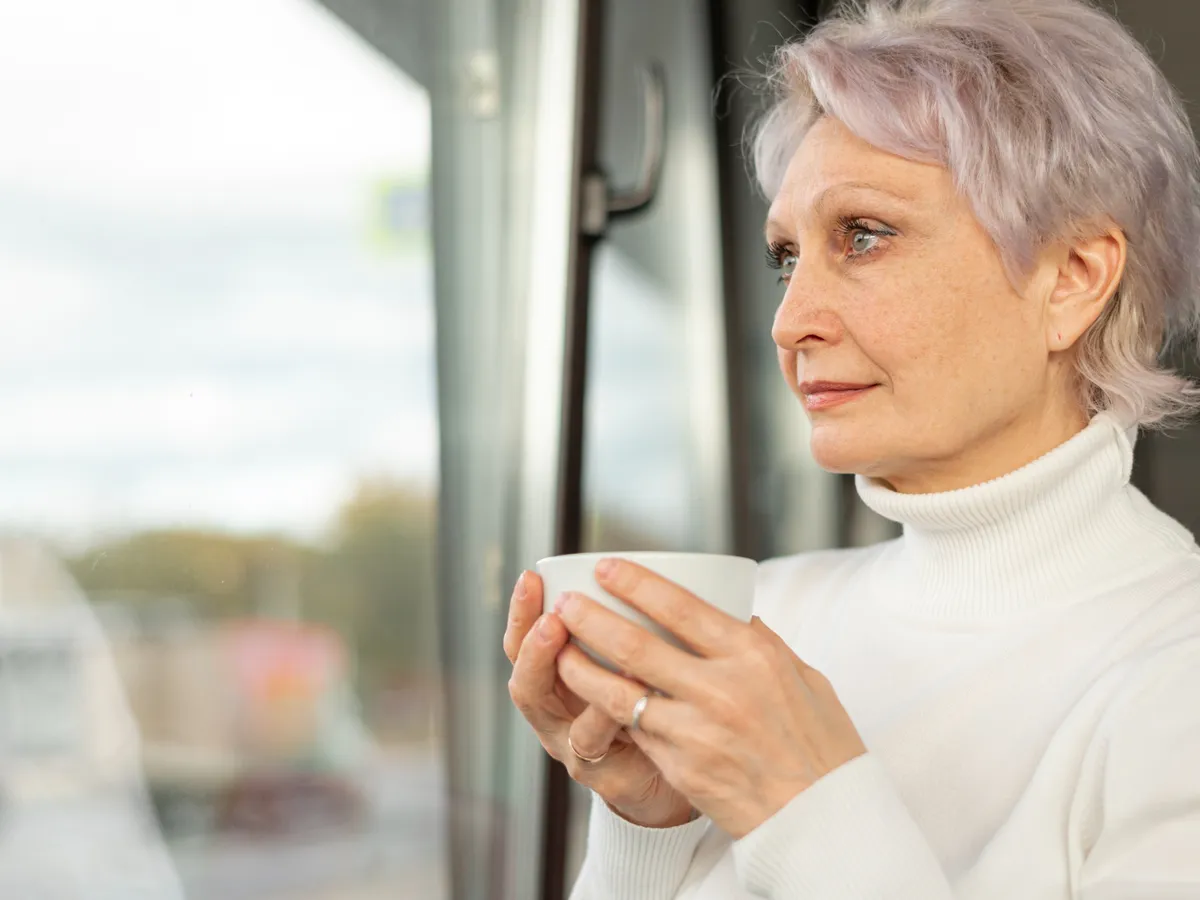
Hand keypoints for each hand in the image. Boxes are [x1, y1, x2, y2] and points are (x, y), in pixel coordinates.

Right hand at [503, 571, 693, 827]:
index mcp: (557, 682)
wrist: (677, 780)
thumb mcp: (634, 664)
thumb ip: (629, 629)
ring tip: (571, 647)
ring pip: (552, 715)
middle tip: (551, 619)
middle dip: (532, 645)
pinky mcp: (604, 777)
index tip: (531, 577)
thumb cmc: (653, 712)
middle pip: (525, 681)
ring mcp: (574, 748)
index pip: (525, 642)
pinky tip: (626, 691)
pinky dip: (606, 716)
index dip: (522, 611)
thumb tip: (638, 571)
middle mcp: (556, 715)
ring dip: (563, 677)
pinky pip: (596, 744)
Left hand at [553, 558, 866, 839]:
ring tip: (556, 649)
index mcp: (753, 655)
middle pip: (636, 645)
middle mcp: (721, 689)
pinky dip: (606, 711)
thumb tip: (732, 612)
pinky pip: (634, 730)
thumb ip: (761, 643)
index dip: (635, 583)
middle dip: (590, 618)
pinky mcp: (681, 767)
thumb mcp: (804, 677)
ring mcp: (697, 731)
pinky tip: (586, 697)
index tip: (605, 567)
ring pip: (618, 692)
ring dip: (579, 668)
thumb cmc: (820, 744)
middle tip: (564, 602)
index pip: (680, 607)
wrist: (823, 817)